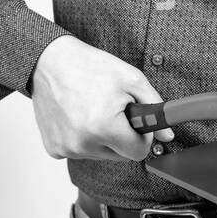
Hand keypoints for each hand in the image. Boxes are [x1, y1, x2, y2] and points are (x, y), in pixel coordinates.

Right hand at [30, 35, 174, 161]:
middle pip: (120, 155)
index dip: (141, 136)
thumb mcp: (131, 79)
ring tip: (92, 109)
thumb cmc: (89, 67)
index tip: (135, 122)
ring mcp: (66, 148)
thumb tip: (167, 135)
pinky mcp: (54, 148)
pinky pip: (80, 151)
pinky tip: (76, 116)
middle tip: (112, 110)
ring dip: (102, 137)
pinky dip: (82, 138)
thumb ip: (154, 108)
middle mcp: (83, 143)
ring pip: (100, 154)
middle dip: (122, 136)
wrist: (48, 62)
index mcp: (104, 127)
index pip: (138, 152)